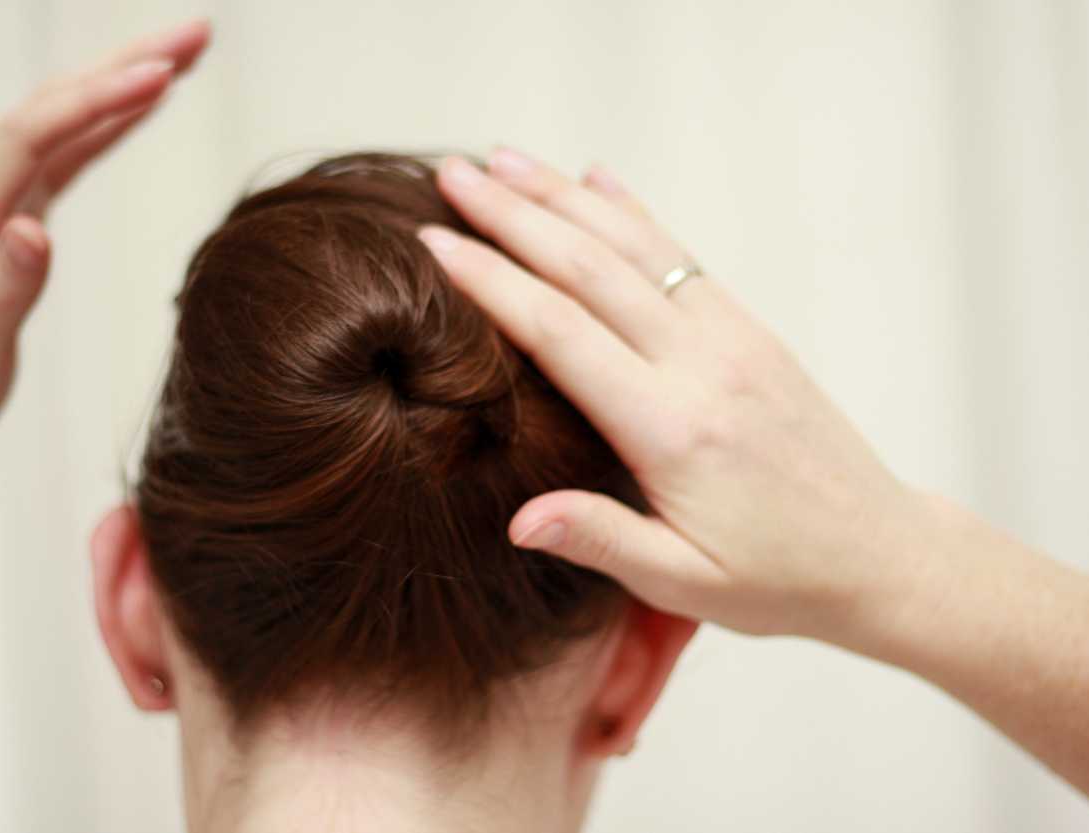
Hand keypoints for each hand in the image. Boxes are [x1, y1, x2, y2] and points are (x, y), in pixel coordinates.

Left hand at [0, 18, 210, 470]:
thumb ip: (4, 290)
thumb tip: (35, 228)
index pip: (32, 135)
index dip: (98, 99)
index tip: (161, 74)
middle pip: (52, 106)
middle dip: (124, 63)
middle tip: (196, 34)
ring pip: (62, 121)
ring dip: (122, 82)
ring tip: (185, 55)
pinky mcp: (10, 216)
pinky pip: (64, 152)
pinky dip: (108, 123)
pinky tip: (143, 105)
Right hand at [417, 148, 927, 641]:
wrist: (880, 553)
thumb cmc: (777, 578)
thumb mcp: (684, 584)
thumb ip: (601, 541)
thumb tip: (519, 520)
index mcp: (672, 428)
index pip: (561, 332)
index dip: (491, 281)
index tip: (434, 241)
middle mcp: (703, 365)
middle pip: (590, 268)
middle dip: (513, 215)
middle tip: (450, 174)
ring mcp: (732, 338)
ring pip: (635, 246)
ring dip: (564, 196)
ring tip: (502, 159)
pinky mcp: (749, 331)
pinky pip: (681, 257)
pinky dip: (633, 212)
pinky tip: (598, 179)